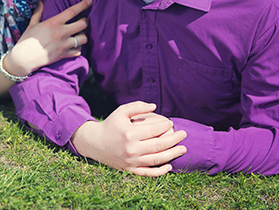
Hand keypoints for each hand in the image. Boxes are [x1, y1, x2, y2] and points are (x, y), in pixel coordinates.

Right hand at [5, 0, 91, 76]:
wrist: (24, 58)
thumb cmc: (27, 40)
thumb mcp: (32, 24)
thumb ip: (38, 12)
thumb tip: (40, 2)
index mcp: (53, 23)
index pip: (72, 11)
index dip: (83, 5)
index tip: (89, 1)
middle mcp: (61, 33)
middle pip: (82, 24)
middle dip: (85, 21)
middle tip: (83, 21)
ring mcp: (63, 45)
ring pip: (83, 38)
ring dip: (83, 36)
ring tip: (79, 34)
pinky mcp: (64, 55)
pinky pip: (78, 51)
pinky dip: (78, 49)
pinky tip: (74, 46)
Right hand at [71, 101, 186, 176]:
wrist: (95, 143)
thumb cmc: (111, 125)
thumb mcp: (121, 111)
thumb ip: (137, 106)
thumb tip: (154, 106)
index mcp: (130, 133)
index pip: (154, 130)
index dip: (166, 126)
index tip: (171, 123)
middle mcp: (131, 149)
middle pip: (159, 145)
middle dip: (174, 140)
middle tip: (184, 134)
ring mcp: (131, 161)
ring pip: (157, 160)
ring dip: (172, 155)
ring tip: (183, 149)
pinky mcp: (130, 169)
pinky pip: (148, 173)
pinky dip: (160, 171)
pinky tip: (169, 166)